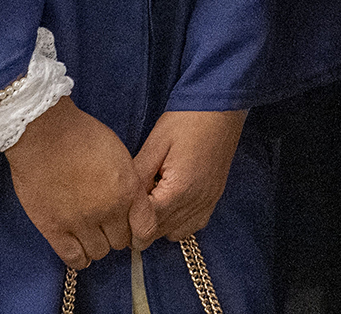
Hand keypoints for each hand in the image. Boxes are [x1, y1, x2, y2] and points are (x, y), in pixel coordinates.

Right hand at [4, 97, 142, 271]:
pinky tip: (78, 248)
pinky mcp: (54, 229)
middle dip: (117, 235)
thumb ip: (128, 183)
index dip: (140, 233)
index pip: (145, 228)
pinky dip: (79, 258)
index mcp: (128, 190)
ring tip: (90, 234)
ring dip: (97, 245)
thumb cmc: (82, 135)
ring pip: (99, 252)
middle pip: (120, 242)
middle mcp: (108, 210)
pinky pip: (73, 258)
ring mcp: (80, 222)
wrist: (45, 134)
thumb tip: (130, 202)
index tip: (134, 232)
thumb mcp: (120, 155)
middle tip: (107, 227)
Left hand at [130, 109, 246, 245]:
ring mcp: (208, 201)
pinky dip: (179, 222)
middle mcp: (196, 202)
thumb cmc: (187, 120)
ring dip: (159, 224)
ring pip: (176, 233)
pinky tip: (170, 203)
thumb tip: (122, 200)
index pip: (146, 226)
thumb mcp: (155, 143)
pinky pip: (193, 225)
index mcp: (178, 189)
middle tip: (132, 203)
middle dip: (142, 223)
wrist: (222, 107)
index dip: (128, 222)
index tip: (118, 211)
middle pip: (159, 233)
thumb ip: (138, 176)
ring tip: (151, 201)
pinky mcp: (214, 197)